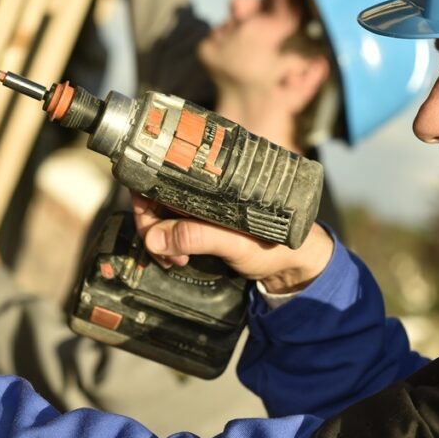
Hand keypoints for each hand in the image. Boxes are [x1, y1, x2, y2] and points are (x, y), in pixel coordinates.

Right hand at [131, 193, 333, 293]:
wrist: (291, 269)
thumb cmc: (274, 248)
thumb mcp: (238, 243)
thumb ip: (200, 237)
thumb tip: (156, 236)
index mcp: (216, 178)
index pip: (165, 168)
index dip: (147, 193)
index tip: (151, 223)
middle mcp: (204, 186)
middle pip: (155, 191)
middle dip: (152, 223)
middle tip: (165, 251)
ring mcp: (200, 204)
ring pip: (159, 212)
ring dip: (158, 237)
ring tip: (177, 259)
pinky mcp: (199, 222)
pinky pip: (169, 228)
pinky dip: (166, 243)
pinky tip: (178, 257)